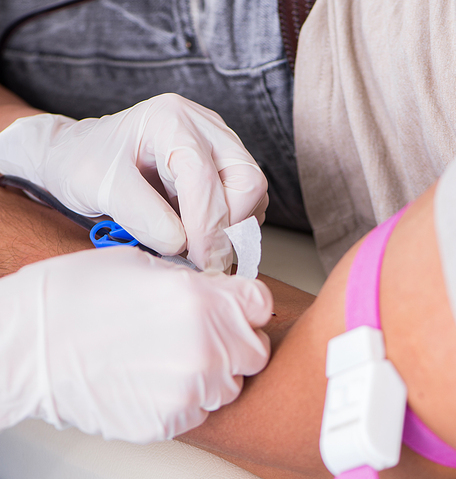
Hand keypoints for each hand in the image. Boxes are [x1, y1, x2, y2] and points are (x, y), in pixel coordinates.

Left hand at [0, 94, 268, 270]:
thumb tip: (183, 244)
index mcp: (170, 121)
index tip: (198, 262)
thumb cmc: (86, 164)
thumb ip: (143, 217)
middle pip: (247, 181)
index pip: (205, 176)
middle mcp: (204, 127)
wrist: (84, 156)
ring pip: (254, 193)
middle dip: (230, 228)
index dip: (206, 226)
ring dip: (234, 230)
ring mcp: (218, 146)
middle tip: (204, 260)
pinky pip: (247, 201)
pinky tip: (205, 238)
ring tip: (200, 249)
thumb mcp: (100, 188)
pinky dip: (233, 227)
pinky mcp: (223, 167)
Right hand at [0, 247, 271, 441]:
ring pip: (230, 385)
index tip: (237, 310)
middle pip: (255, 352)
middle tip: (206, 338)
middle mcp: (205, 346)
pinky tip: (154, 381)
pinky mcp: (169, 421)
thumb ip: (194, 283)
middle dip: (237, 344)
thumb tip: (218, 294)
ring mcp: (189, 389)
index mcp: (202, 299)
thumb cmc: (77, 296)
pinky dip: (187, 399)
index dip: (249, 306)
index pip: (261, 305)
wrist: (30, 344)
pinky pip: (199, 411)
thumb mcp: (143, 265)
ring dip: (212, 374)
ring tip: (172, 359)